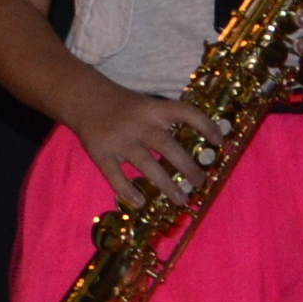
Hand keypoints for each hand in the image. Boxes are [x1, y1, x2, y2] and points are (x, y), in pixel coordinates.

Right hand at [70, 88, 225, 210]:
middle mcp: (138, 124)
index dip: (205, 125)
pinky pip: (114, 175)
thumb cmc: (123, 106)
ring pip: (146, 164)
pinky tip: (140, 203)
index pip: (185, 112)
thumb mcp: (147, 105)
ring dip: (165, 184)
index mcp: (153, 109)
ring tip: (181, 199)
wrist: (83, 98)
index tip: (219, 141)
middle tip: (200, 182)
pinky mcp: (100, 152)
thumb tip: (197, 147)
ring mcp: (118, 139)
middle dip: (187, 166)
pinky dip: (127, 190)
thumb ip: (166, 122)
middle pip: (167, 146)